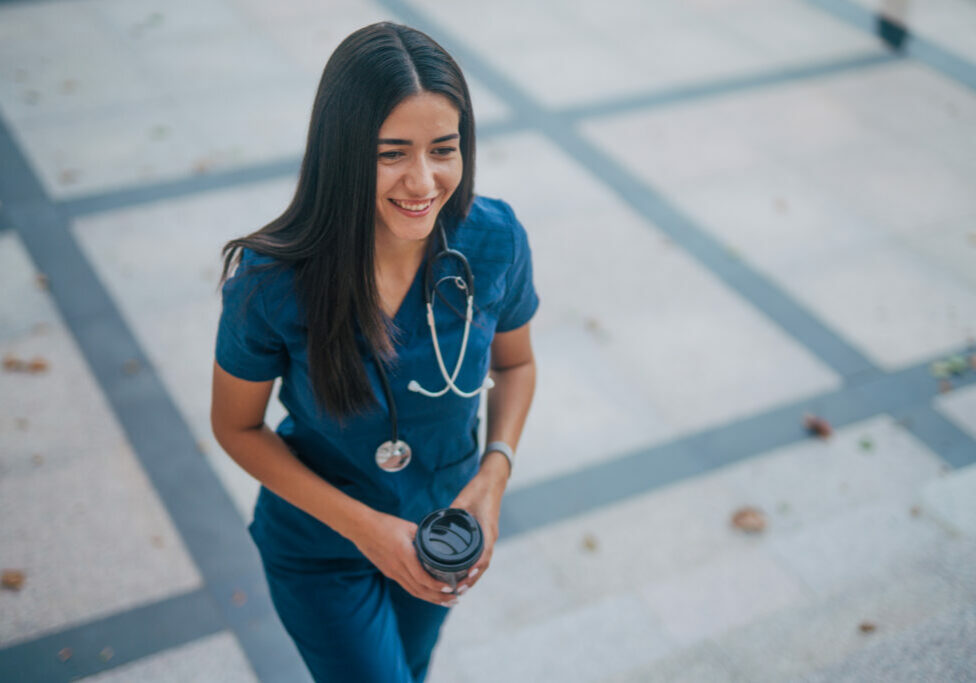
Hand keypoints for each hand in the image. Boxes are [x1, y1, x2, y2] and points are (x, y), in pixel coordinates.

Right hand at [352, 511, 456, 606]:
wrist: (360, 528)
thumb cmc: (384, 524)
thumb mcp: (408, 526)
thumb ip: (423, 537)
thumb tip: (439, 542)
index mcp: (404, 554)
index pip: (422, 577)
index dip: (436, 586)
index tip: (450, 588)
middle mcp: (397, 567)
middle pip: (419, 590)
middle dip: (438, 597)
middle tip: (454, 600)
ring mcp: (392, 572)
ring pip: (413, 591)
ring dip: (430, 598)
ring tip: (445, 602)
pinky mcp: (388, 572)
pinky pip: (407, 586)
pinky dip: (420, 592)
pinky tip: (429, 593)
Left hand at [449, 454, 506, 595]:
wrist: (491, 481)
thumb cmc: (478, 490)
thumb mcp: (463, 500)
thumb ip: (452, 513)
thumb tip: (437, 525)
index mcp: (487, 530)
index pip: (484, 556)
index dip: (475, 569)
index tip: (465, 578)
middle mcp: (489, 536)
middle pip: (483, 564)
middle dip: (472, 579)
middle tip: (458, 591)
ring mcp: (488, 537)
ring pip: (482, 562)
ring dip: (473, 576)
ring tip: (460, 589)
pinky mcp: (484, 535)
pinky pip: (481, 554)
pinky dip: (474, 567)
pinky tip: (464, 574)